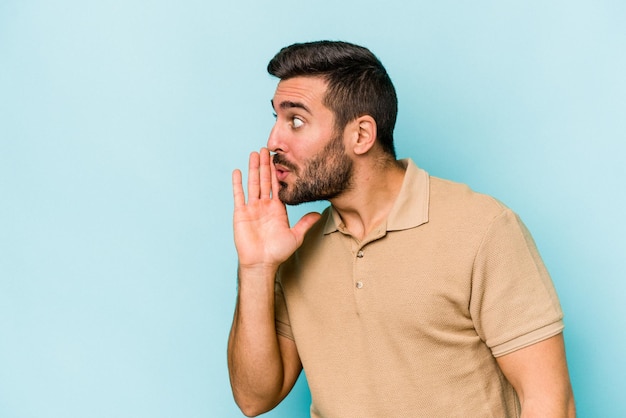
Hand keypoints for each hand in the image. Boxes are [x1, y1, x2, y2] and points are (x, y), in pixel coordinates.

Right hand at [232, 148, 320, 268]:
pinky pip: (238, 195)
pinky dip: (237, 183)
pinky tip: (237, 171)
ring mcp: (251, 208)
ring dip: (253, 169)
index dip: (277, 172)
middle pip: (264, 180)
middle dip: (265, 165)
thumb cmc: (277, 252)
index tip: (278, 159)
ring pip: (252, 184)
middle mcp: (264, 206)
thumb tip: (319, 214)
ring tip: (254, 154)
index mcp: (277, 209)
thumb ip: (305, 223)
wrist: (262, 263)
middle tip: (266, 148)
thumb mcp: (296, 236)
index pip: (277, 186)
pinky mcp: (240, 213)